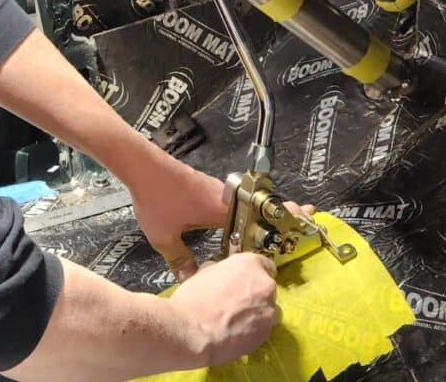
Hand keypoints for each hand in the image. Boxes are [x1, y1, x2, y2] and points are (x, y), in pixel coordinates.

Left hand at [129, 158, 317, 281]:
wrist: (142, 165)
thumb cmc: (156, 199)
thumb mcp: (165, 237)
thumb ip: (180, 260)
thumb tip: (191, 280)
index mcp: (222, 211)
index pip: (258, 222)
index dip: (279, 227)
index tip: (300, 228)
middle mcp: (225, 198)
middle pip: (259, 208)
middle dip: (279, 215)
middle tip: (303, 217)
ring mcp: (217, 190)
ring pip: (246, 204)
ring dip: (259, 213)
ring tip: (273, 226)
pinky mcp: (206, 185)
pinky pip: (232, 201)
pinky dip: (242, 210)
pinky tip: (236, 222)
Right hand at [169, 253, 278, 366]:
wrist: (192, 330)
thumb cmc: (194, 298)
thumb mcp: (204, 272)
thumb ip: (222, 270)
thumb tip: (222, 275)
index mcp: (250, 264)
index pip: (265, 265)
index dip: (254, 275)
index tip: (246, 282)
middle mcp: (265, 285)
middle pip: (267, 289)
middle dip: (255, 295)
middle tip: (237, 304)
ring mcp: (268, 311)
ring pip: (269, 311)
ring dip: (258, 314)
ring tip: (238, 322)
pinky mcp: (265, 334)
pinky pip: (263, 330)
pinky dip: (253, 331)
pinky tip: (236, 334)